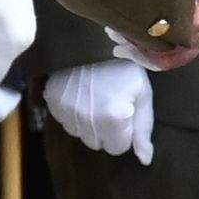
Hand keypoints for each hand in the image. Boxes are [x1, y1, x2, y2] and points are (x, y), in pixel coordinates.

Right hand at [37, 60, 156, 163]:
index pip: (118, 148)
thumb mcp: (142, 93)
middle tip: (109, 103)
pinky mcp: (53, 102)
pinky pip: (65, 122)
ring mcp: (67, 111)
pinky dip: (73, 113)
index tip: (124, 112)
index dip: (124, 132)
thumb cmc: (123, 66)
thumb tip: (145, 160)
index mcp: (114, 117)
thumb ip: (144, 129)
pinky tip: (81, 93)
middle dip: (106, 130)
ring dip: (89, 123)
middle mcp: (88, 119)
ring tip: (95, 96)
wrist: (91, 38)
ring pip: (81, 134)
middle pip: (98, 144)